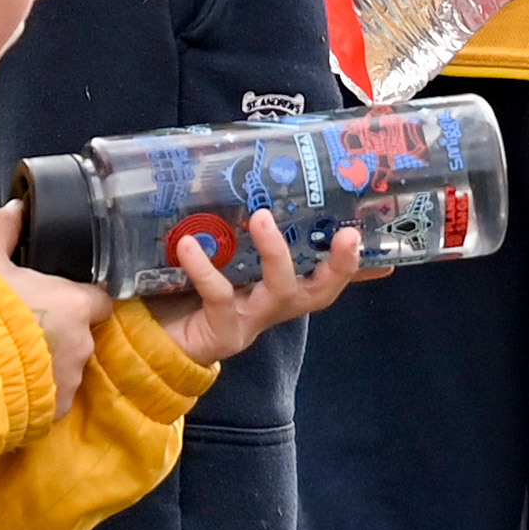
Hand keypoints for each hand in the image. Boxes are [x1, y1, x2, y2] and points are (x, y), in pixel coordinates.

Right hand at [0, 202, 111, 410]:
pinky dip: (38, 392)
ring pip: (67, 368)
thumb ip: (2, 229)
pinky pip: (53, 398)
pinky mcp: (55, 410)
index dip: (79, 299)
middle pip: (81, 335)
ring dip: (49, 364)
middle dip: (59, 333)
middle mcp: (83, 344)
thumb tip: (16, 207)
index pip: (98, 300)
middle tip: (25, 329)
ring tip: (13, 359)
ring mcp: (71, 380)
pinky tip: (11, 384)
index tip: (57, 300)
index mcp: (76, 304)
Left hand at [146, 209, 369, 362]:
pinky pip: (219, 295)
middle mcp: (274, 307)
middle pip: (320, 291)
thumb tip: (231, 185)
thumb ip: (230, 234)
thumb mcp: (217, 261)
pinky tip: (188, 245)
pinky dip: (204, 268)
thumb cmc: (189, 294)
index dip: (355, 264)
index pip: (328, 277)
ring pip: (281, 290)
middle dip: (339, 265)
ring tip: (261, 218)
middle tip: (347, 234)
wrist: (151, 344)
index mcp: (280, 290)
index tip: (377, 241)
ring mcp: (251, 321)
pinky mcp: (221, 330)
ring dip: (276, 253)